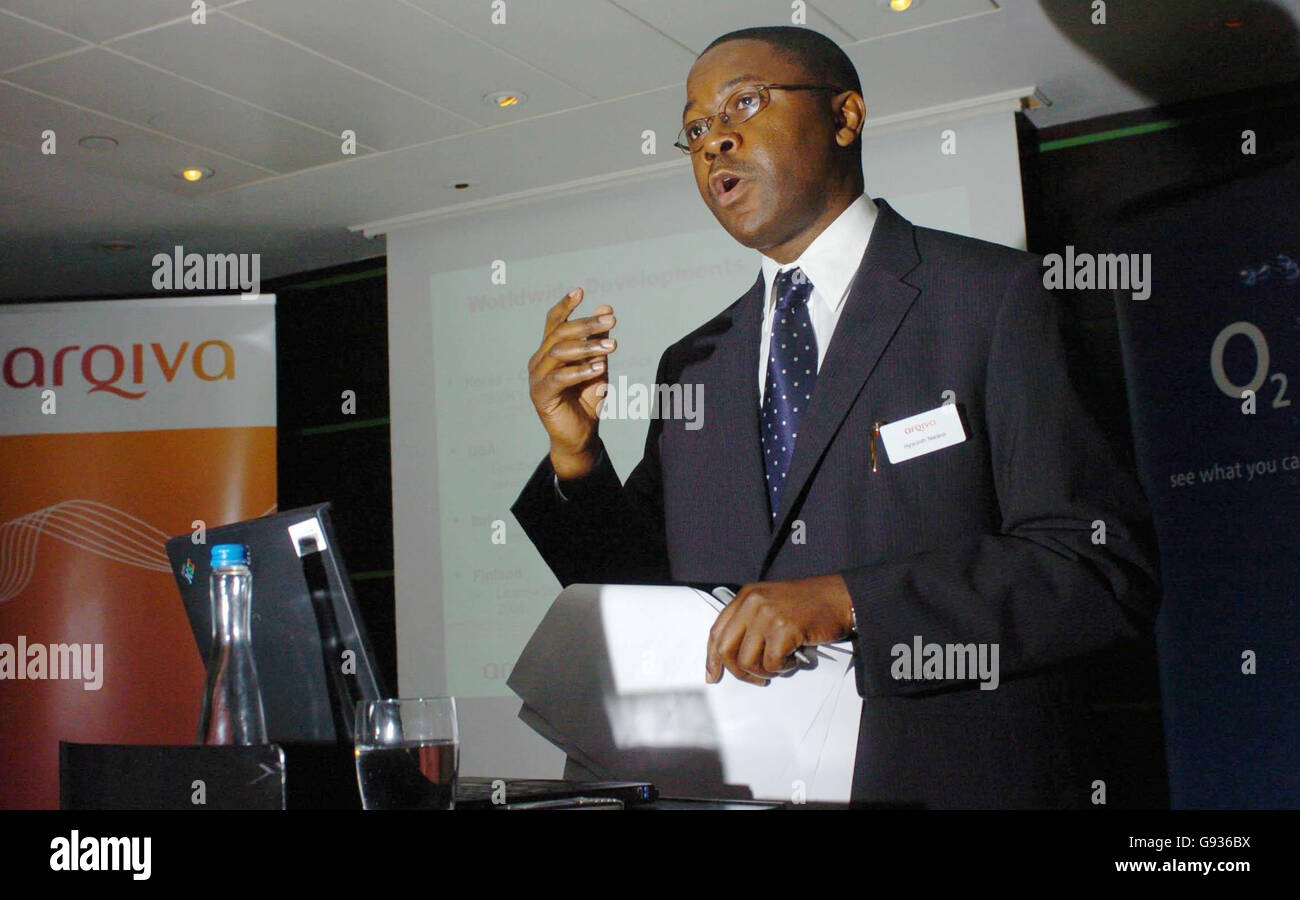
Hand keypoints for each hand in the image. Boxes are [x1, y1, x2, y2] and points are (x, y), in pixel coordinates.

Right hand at [526, 288, 616, 479]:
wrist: (581, 435)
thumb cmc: (587, 399)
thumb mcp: (598, 364)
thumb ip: (600, 340)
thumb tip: (606, 308)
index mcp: (549, 351)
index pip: (554, 322)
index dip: (565, 305)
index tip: (580, 291)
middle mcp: (539, 361)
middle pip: (560, 333)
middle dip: (587, 324)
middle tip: (612, 320)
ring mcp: (537, 378)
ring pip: (559, 352)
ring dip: (587, 347)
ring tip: (612, 346)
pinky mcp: (541, 396)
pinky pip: (559, 378)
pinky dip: (580, 371)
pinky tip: (600, 368)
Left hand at [705, 574, 854, 685]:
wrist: (841, 598)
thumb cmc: (812, 604)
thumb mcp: (772, 604)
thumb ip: (750, 622)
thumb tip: (734, 656)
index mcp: (747, 596)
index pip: (717, 631)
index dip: (712, 657)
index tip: (713, 673)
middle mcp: (752, 603)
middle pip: (726, 649)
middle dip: (738, 671)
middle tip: (755, 678)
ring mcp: (767, 615)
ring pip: (747, 661)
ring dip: (763, 671)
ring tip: (780, 664)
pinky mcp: (783, 629)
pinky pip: (771, 664)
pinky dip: (783, 668)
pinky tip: (794, 659)